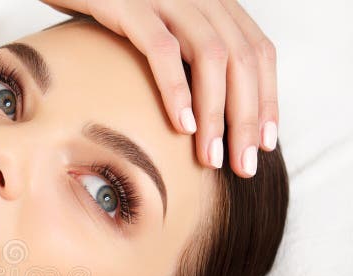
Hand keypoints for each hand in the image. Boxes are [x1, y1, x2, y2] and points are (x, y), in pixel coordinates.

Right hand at [41, 0, 278, 176]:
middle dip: (248, 118)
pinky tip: (180, 126)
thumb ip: (181, 55)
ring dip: (216, 113)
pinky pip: (162, 49)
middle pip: (241, 58)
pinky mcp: (129, 3)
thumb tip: (198, 110)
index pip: (256, 50)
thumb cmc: (102, 8)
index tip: (265, 143)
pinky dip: (176, 90)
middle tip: (243, 165)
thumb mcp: (152, 29)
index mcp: (210, 1)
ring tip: (211, 156)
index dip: (267, 98)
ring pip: (211, 56)